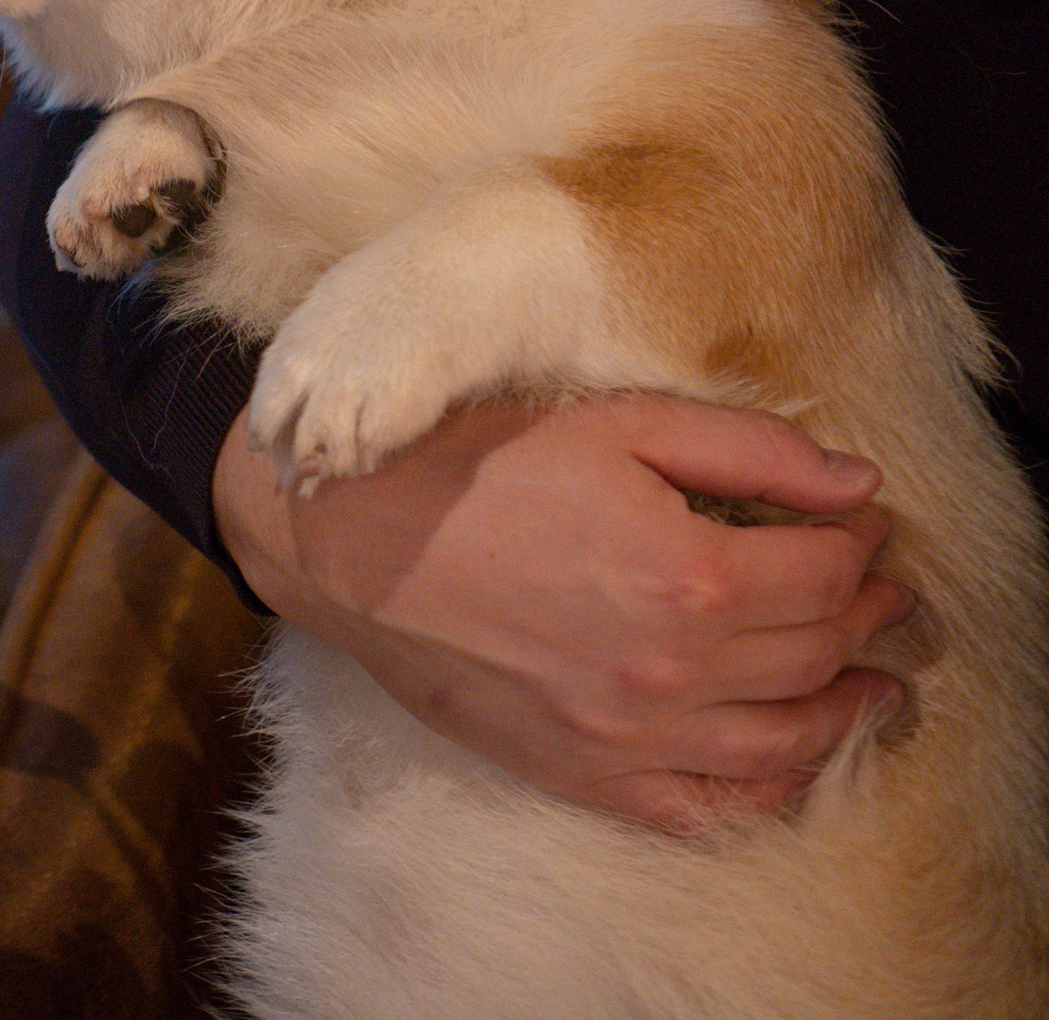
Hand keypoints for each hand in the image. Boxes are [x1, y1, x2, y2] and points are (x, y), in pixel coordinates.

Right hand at [214, 393, 915, 832]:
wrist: (349, 539)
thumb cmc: (473, 465)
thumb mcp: (615, 421)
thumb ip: (747, 448)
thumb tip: (855, 483)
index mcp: (686, 572)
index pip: (825, 570)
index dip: (863, 542)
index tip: (865, 523)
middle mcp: (670, 668)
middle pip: (815, 652)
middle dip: (865, 617)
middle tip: (880, 591)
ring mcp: (626, 734)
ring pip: (784, 743)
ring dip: (846, 712)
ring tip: (871, 686)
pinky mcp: (581, 772)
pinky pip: (705, 807)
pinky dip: (767, 790)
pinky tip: (790, 758)